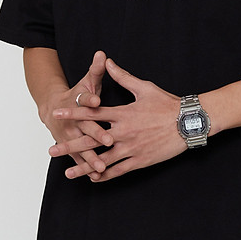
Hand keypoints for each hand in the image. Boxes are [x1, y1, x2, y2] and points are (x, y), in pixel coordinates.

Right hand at [43, 50, 112, 172]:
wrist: (52, 109)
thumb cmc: (77, 94)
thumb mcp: (86, 81)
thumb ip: (96, 70)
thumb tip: (102, 54)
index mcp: (78, 102)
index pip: (85, 99)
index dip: (90, 99)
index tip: (97, 100)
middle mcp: (72, 120)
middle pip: (85, 127)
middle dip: (96, 133)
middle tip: (108, 139)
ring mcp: (70, 135)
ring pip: (81, 147)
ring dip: (91, 157)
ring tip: (101, 166)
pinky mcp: (70, 147)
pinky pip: (79, 159)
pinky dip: (86, 168)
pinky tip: (96, 177)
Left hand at [51, 58, 186, 181]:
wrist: (188, 122)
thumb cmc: (167, 103)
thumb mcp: (144, 87)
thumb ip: (123, 76)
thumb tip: (108, 61)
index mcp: (123, 113)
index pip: (92, 112)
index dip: (73, 112)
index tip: (57, 113)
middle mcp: (123, 132)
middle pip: (91, 139)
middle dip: (70, 145)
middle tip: (52, 150)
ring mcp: (131, 148)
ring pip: (102, 160)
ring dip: (84, 165)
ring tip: (67, 172)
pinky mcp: (140, 160)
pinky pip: (119, 170)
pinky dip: (105, 175)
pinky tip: (94, 178)